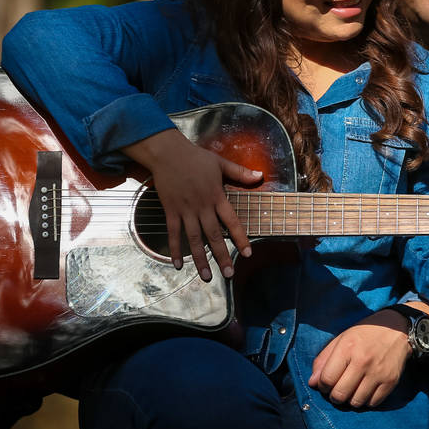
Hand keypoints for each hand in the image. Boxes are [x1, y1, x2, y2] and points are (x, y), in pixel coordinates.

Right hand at [123, 128, 256, 281]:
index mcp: (216, 196)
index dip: (240, 238)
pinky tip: (178, 264)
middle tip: (228, 274)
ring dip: (200, 258)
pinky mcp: (171, 210)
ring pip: (194, 238)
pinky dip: (175, 249)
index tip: (247, 254)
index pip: (232, 221)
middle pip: (214, 235)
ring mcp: (185, 209)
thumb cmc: (195, 157)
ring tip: (206, 276)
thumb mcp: (220, 163)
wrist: (168, 152)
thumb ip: (240, 172)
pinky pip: (173, 232)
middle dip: (222, 256)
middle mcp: (202, 206)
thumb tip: (260, 176)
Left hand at [308, 310, 411, 407]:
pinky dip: (366, 400)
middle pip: (340, 394)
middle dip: (334, 396)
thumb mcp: (341, 339)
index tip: (325, 383)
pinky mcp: (390, 382)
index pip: (327, 379)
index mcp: (347, 348)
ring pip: (356, 402)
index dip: (322, 386)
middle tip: (337, 390)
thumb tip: (312, 383)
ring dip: (350, 400)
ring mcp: (378, 373)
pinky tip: (364, 390)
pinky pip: (372, 403)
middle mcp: (362, 362)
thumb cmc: (365, 334)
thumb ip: (324, 359)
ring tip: (351, 390)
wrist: (396, 329)